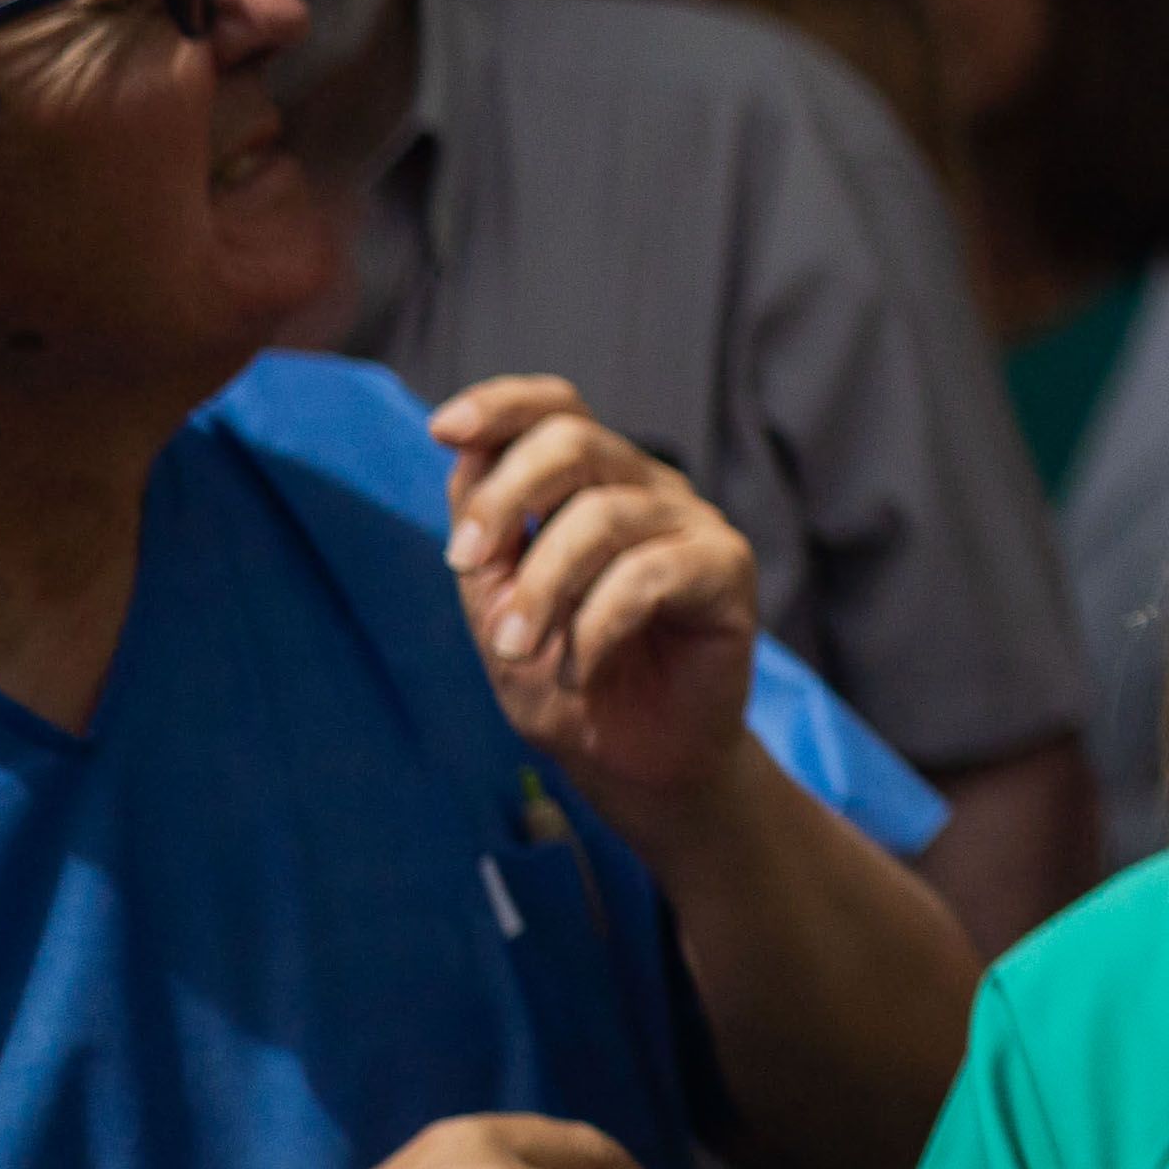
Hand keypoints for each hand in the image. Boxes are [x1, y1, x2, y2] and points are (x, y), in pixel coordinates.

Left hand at [434, 376, 759, 825]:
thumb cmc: (564, 681)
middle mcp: (644, 488)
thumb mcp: (496, 611)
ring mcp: (691, 524)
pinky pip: (648, 575)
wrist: (631, 762)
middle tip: (464, 566)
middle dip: (504, 497)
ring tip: (513, 651)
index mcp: (588, 484)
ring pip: (603, 515)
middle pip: (574, 439)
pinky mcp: (727, 569)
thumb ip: (486, 541)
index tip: (441, 430)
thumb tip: (464, 458)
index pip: (554, 408)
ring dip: (540, 589)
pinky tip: (580, 670)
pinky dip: (593, 628)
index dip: (500, 405)